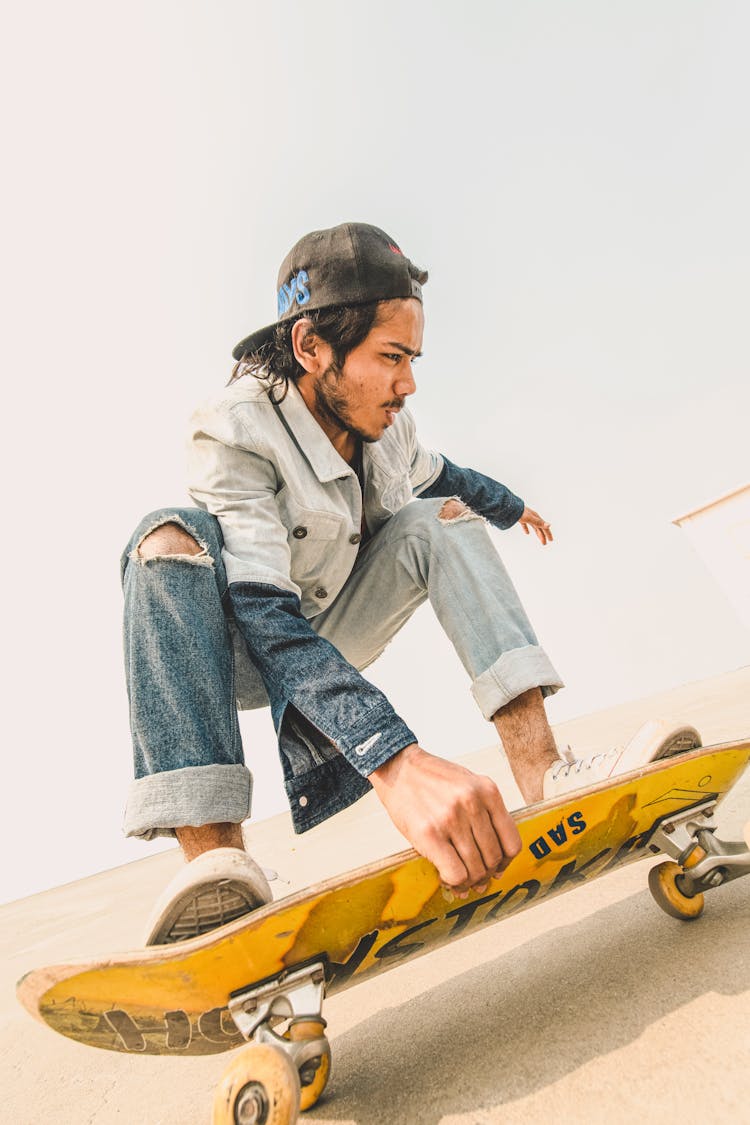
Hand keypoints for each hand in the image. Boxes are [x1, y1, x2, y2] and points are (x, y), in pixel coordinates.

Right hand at [369, 744, 521, 892]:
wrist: (398, 767)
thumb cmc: (432, 779)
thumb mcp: (468, 785)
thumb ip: (485, 813)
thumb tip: (496, 861)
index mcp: (487, 791)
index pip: (511, 842)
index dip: (506, 862)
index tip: (497, 868)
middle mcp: (472, 803)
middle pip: (493, 858)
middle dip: (485, 875)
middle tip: (475, 880)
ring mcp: (451, 818)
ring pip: (475, 869)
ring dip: (469, 881)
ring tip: (460, 881)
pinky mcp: (429, 833)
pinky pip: (454, 872)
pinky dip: (453, 881)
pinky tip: (446, 877)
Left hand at [519, 506, 552, 544]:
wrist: (509, 506)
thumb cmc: (519, 512)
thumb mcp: (530, 518)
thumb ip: (539, 522)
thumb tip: (549, 525)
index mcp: (536, 518)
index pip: (544, 527)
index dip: (548, 534)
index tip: (551, 540)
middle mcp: (533, 517)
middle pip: (540, 528)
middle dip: (543, 536)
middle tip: (544, 544)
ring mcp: (527, 518)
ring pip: (534, 527)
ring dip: (537, 533)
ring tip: (539, 539)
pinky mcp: (521, 518)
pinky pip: (525, 525)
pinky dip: (527, 529)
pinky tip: (527, 533)